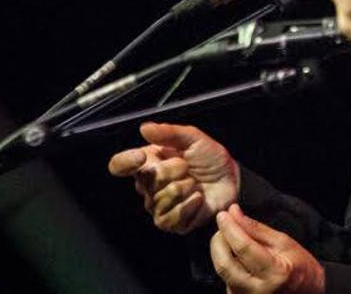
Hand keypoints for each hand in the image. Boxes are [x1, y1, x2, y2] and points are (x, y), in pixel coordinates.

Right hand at [107, 122, 239, 233]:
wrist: (231, 179)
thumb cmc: (210, 158)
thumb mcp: (193, 138)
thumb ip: (169, 132)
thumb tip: (145, 128)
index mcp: (148, 162)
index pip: (119, 164)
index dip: (125, 162)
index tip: (141, 157)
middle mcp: (148, 185)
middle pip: (146, 180)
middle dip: (174, 171)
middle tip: (187, 167)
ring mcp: (157, 205)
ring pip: (159, 199)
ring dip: (184, 188)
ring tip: (194, 183)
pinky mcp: (170, 222)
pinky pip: (170, 218)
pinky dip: (189, 205)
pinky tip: (198, 198)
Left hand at [210, 203, 324, 293]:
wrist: (306, 291)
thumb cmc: (299, 266)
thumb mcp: (284, 242)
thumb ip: (256, 228)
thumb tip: (234, 213)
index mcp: (274, 274)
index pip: (244, 248)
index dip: (230, 229)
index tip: (223, 214)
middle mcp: (257, 291)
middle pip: (225, 264)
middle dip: (218, 240)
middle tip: (224, 224)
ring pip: (222, 272)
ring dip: (220, 250)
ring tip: (229, 236)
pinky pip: (225, 278)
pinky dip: (225, 261)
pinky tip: (233, 253)